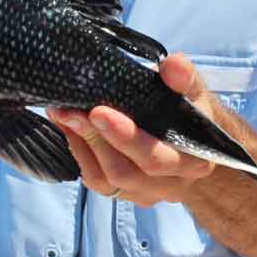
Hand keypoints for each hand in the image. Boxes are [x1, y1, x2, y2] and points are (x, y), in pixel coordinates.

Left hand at [47, 54, 217, 206]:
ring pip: (105, 179)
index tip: (98, 111)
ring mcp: (144, 191)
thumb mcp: (194, 91)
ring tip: (62, 113)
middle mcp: (169, 184)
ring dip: (80, 144)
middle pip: (125, 172)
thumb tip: (174, 65)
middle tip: (70, 111)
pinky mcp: (123, 192)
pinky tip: (66, 126)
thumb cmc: (190, 112)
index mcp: (192, 161)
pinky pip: (95, 180)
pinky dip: (77, 151)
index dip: (126, 137)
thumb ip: (185, 78)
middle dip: (94, 139)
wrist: (192, 139)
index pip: (156, 157)